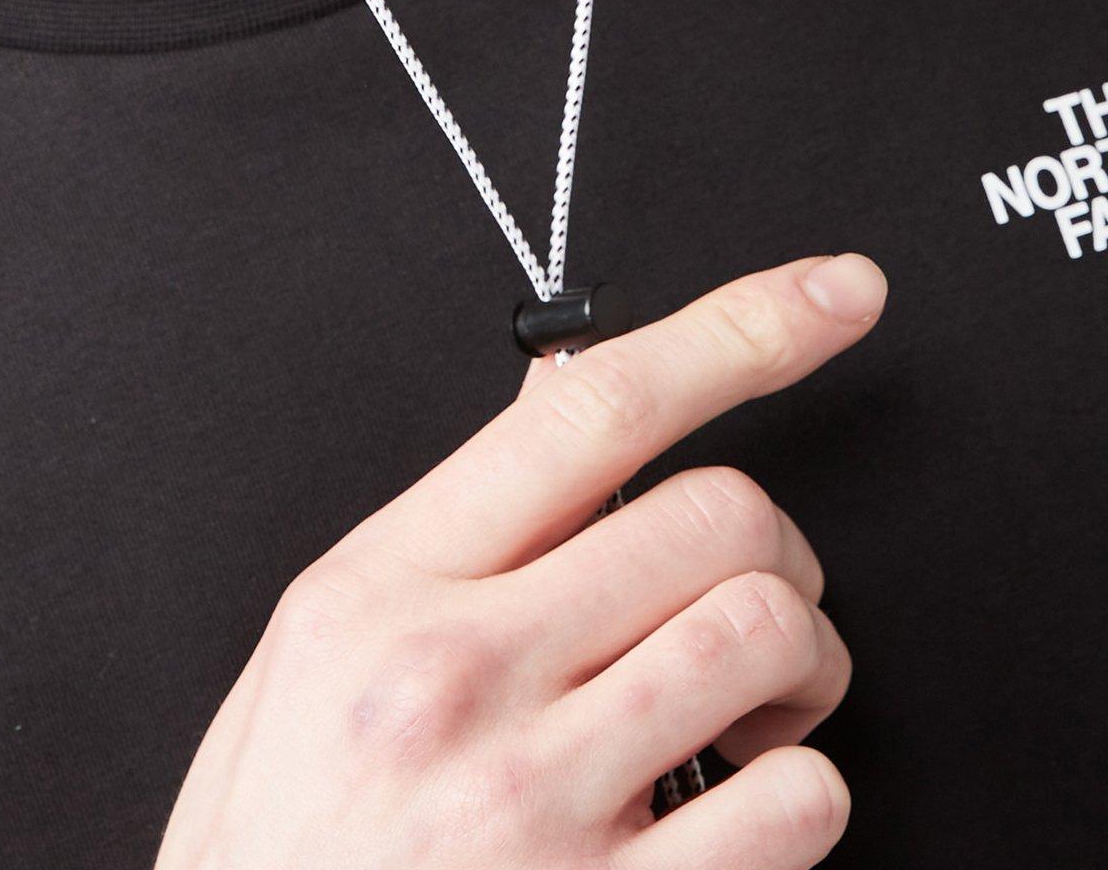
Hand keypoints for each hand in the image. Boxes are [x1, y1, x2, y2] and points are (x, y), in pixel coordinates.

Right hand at [153, 252, 885, 866]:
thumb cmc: (277, 859)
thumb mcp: (308, 667)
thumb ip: (442, 539)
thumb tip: (564, 407)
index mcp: (377, 594)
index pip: (590, 409)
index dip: (740, 329)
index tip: (831, 294)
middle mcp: (458, 681)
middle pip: (717, 515)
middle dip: (774, 549)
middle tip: (751, 607)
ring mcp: (539, 802)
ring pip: (768, 635)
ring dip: (802, 671)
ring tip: (750, 719)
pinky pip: (795, 807)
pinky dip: (801, 803)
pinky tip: (736, 820)